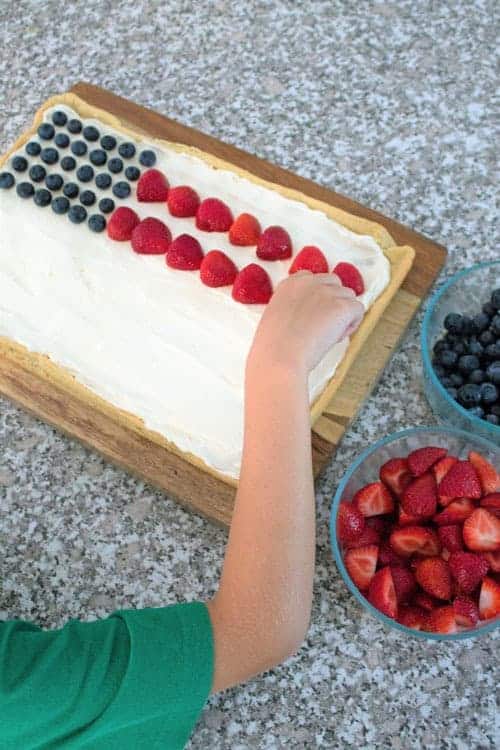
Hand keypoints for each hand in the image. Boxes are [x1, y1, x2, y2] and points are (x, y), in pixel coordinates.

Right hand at [248, 271, 363, 376]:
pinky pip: (358, 309)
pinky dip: (352, 324)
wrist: (279, 358)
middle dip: (333, 303)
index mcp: (290, 283)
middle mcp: (309, 282)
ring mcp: (327, 292)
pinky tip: (336, 337)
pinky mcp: (342, 306)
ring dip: (344, 314)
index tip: (315, 315)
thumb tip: (309, 315)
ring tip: (329, 335)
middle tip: (324, 326)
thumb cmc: (273, 347)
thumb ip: (292, 307)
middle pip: (334, 283)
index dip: (319, 298)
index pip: (314, 279)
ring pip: (348, 296)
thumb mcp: (274, 316)